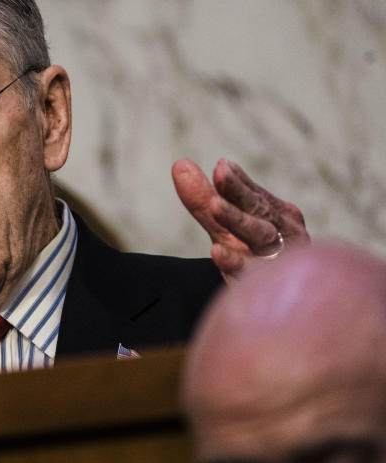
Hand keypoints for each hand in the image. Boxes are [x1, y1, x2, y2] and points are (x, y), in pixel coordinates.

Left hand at [172, 158, 308, 283]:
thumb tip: (180, 164)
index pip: (253, 193)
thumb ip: (203, 200)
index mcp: (276, 213)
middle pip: (259, 209)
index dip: (237, 181)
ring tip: (215, 205)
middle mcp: (283, 232)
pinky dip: (234, 261)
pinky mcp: (266, 284)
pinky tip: (216, 252)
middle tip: (220, 173)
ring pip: (260, 236)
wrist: (277, 297)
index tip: (220, 165)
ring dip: (238, 219)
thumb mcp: (224, 226)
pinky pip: (250, 272)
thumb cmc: (251, 253)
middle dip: (239, 192)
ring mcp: (278, 258)